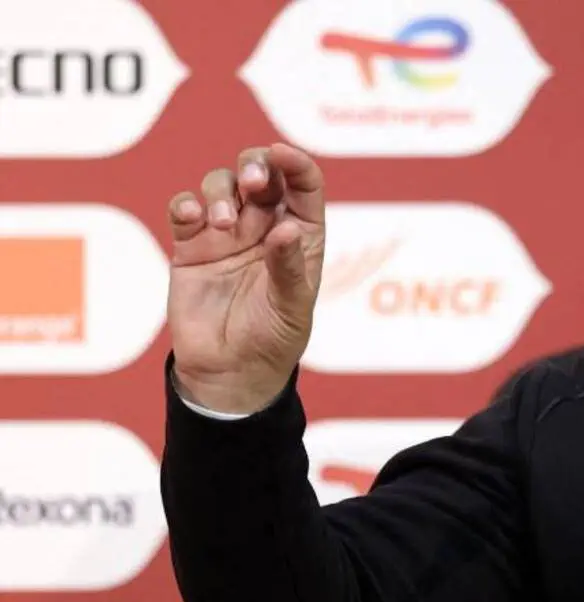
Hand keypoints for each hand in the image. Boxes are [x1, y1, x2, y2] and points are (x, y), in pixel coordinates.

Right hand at [166, 143, 325, 413]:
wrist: (229, 371)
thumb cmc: (273, 339)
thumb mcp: (291, 306)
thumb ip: (289, 267)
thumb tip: (286, 229)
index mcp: (300, 234)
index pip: (304, 185)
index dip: (296, 163)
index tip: (282, 154)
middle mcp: (264, 226)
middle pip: (259, 172)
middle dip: (255, 166)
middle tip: (251, 183)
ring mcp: (226, 233)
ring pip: (221, 184)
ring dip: (220, 192)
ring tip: (221, 224)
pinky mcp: (191, 246)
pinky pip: (184, 209)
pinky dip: (186, 204)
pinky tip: (193, 218)